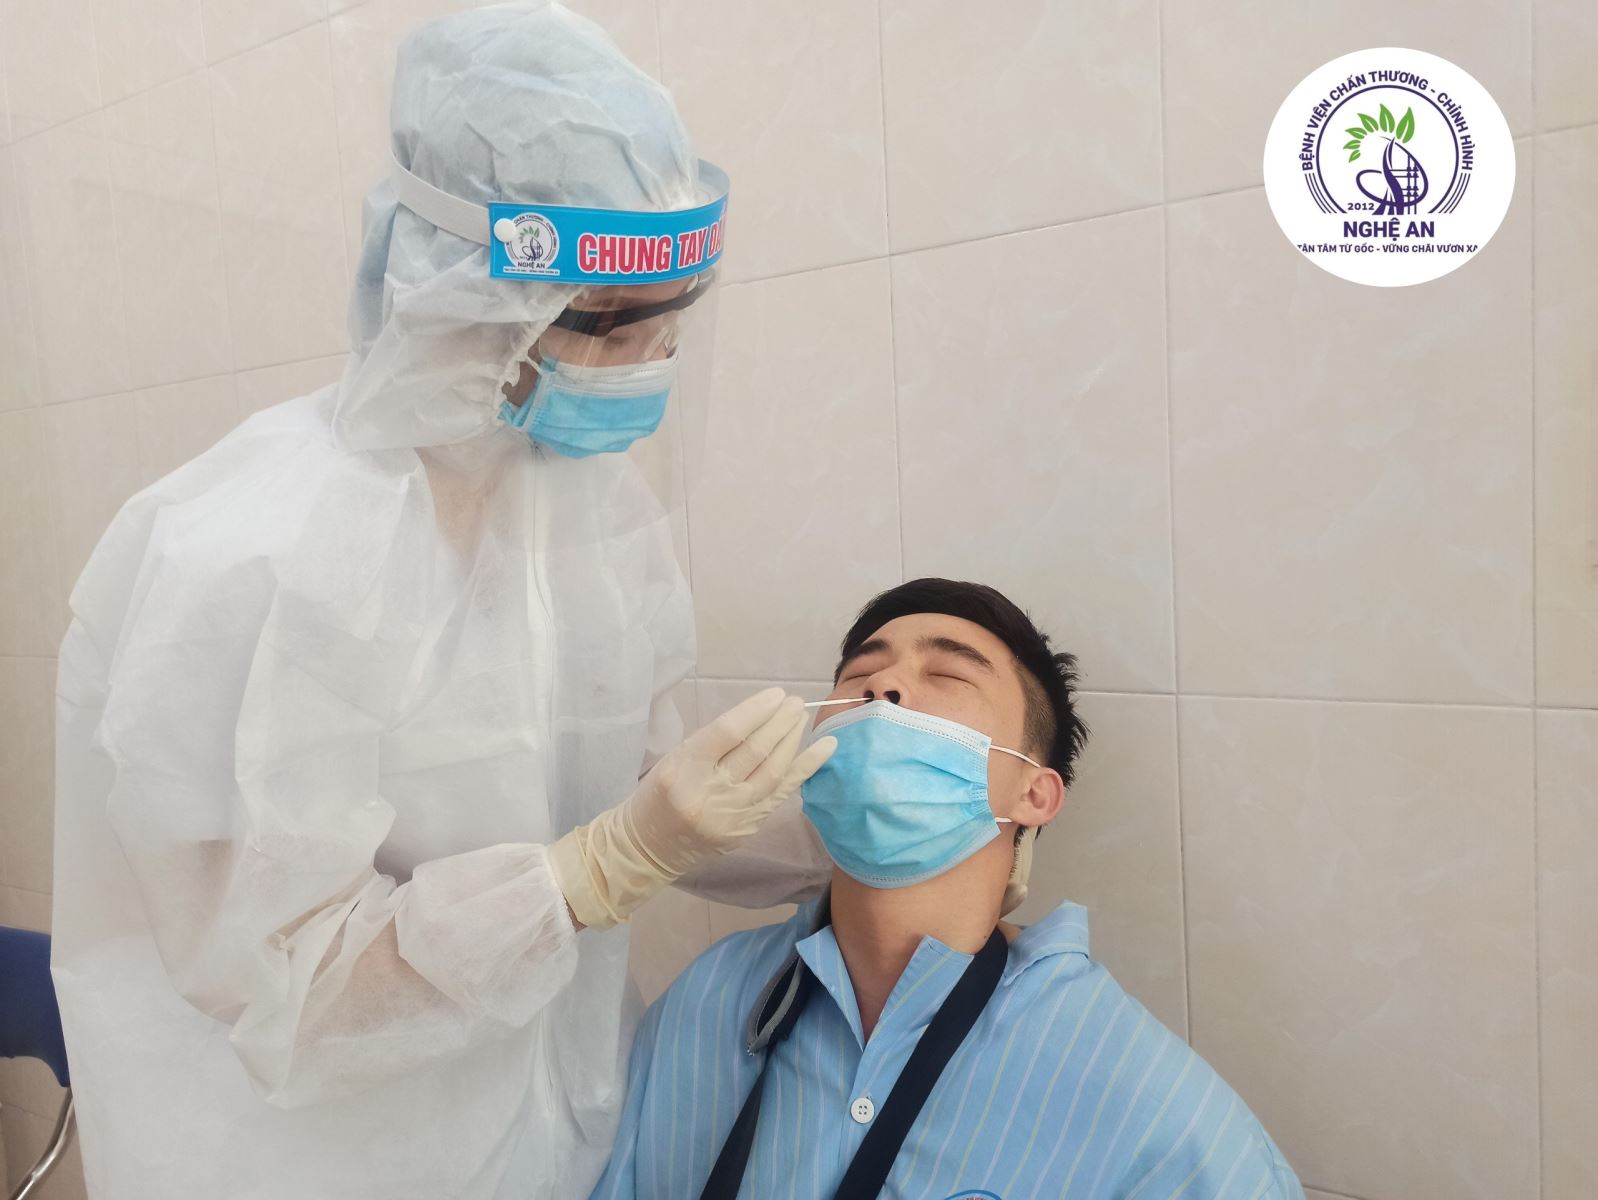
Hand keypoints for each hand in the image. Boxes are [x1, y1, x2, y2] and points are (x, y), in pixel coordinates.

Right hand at [549, 688, 836, 929]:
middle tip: (795, 701)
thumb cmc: (657, 795)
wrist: (647, 848)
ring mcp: (732, 815)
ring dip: (792, 741)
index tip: (775, 694)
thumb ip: (714, 743)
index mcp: (683, 770)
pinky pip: (781, 793)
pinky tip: (825, 749)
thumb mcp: (675, 760)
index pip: (726, 734)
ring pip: (772, 772)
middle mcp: (709, 793)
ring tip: (802, 718)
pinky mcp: (747, 829)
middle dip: (779, 723)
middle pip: (754, 752)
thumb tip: (760, 717)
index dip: (755, 711)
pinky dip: (805, 769)